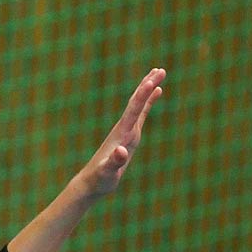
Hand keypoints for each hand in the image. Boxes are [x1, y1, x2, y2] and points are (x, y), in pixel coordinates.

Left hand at [77, 67, 164, 197]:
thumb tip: (121, 151)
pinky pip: (141, 114)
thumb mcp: (107, 173)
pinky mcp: (129, 135)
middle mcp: (123, 128)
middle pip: (136, 102)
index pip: (133, 111)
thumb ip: (114, 162)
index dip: (142, 96)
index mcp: (121, 134)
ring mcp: (126, 130)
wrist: (91, 181)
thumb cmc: (100, 179)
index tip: (151, 81)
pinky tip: (157, 92)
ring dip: (148, 88)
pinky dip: (149, 102)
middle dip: (147, 86)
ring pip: (138, 104)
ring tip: (159, 72)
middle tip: (160, 69)